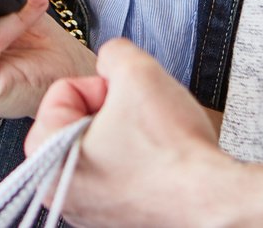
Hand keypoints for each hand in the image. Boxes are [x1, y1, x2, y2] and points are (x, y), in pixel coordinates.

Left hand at [26, 39, 237, 227]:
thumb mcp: (138, 71)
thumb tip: (110, 59)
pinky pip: (114, 170)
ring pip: (98, 143)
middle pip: (78, 118)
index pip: (64, 91)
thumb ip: (113, 52)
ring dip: (124, 133)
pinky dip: (134, 159)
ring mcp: (85, 209)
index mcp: (48, 160)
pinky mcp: (112, 218)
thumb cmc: (174, 152)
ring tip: (150, 142)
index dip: (103, 85)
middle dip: (111, 109)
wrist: (214, 200)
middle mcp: (60, 192)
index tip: (127, 101)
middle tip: (140, 118)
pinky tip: (155, 162)